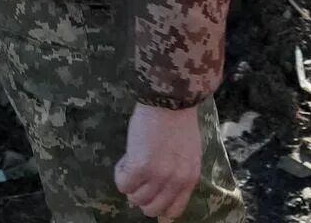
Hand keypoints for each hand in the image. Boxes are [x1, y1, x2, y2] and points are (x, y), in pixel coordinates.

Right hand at [115, 102, 200, 219]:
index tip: (150, 192)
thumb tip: (153, 192)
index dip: (158, 205)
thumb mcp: (186, 153)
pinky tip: (126, 158)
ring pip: (135, 198)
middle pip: (151, 209)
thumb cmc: (178, 121)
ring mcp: (158, 176)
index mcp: (190, 178)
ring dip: (130, 183)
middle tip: (138, 177)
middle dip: (141, 196)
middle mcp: (175, 181)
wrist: (169, 100)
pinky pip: (123, 184)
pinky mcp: (140, 167)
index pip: (173, 210)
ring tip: (132, 161)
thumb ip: (175, 174)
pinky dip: (120, 174)